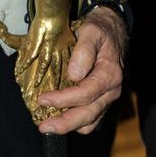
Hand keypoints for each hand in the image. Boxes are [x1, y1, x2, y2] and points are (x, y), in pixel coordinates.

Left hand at [37, 6, 125, 133]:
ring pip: (90, 121)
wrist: (112, 30)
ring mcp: (107, 97)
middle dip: (65, 123)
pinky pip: (92, 119)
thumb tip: (74, 75)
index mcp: (109, 75)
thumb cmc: (100, 30)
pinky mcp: (102, 100)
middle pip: (89, 114)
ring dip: (69, 126)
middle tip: (43, 126)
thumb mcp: (91, 31)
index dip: (63, 99)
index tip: (43, 99)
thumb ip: (84, 51)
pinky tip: (60, 119)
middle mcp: (111, 91)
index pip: (85, 93)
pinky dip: (76, 123)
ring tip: (48, 126)